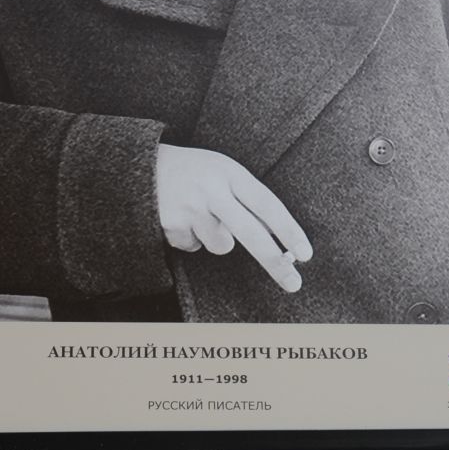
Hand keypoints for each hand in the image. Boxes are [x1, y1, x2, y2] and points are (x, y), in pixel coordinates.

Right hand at [155, 144, 311, 290]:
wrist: (142, 166)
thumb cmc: (196, 173)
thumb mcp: (224, 174)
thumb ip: (248, 201)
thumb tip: (279, 242)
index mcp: (230, 173)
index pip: (267, 204)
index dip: (288, 231)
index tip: (306, 254)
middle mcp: (212, 189)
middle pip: (250, 232)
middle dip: (274, 261)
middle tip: (294, 283)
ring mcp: (191, 208)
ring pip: (221, 246)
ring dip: (216, 238)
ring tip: (201, 215)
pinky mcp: (172, 225)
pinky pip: (194, 247)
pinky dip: (191, 238)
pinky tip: (182, 218)